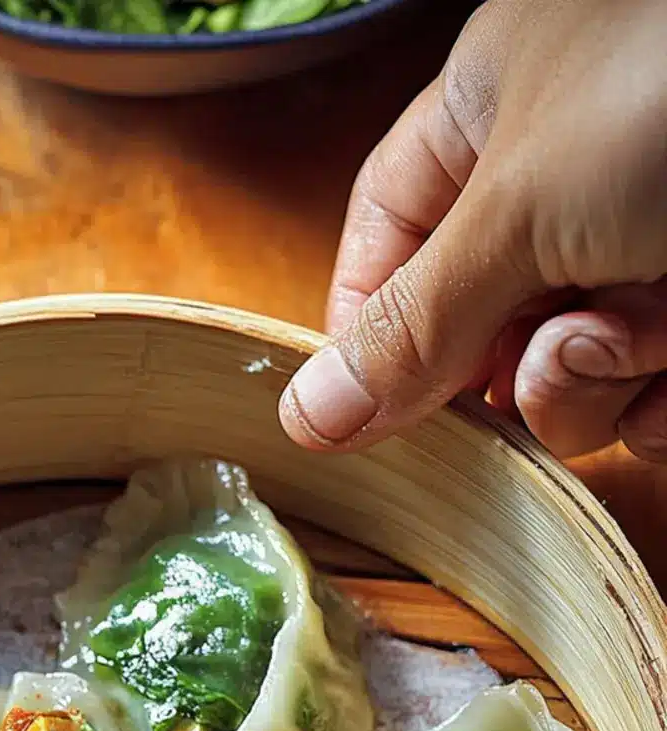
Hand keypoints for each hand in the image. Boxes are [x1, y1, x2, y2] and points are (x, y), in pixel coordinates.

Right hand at [279, 0, 666, 461]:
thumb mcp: (519, 206)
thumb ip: (413, 327)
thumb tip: (303, 418)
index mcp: (493, 108)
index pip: (388, 234)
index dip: (371, 325)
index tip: (364, 410)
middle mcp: (564, 178)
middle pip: (475, 327)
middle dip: (502, 367)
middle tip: (528, 365)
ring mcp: (642, 244)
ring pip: (564, 375)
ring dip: (590, 382)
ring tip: (637, 327)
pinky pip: (647, 394)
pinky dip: (660, 394)